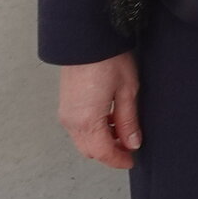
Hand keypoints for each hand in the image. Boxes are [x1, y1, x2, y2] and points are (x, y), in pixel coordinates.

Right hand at [57, 53, 140, 168]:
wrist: (87, 37)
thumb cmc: (109, 60)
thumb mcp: (127, 90)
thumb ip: (128, 121)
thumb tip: (132, 143)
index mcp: (87, 121)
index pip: (103, 152)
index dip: (118, 160)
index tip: (131, 161)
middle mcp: (72, 121)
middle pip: (90, 150)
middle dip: (109, 152)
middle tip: (129, 147)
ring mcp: (66, 113)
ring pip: (83, 140)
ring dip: (101, 141)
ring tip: (122, 131)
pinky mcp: (65, 104)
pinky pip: (78, 128)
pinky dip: (93, 130)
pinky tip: (108, 119)